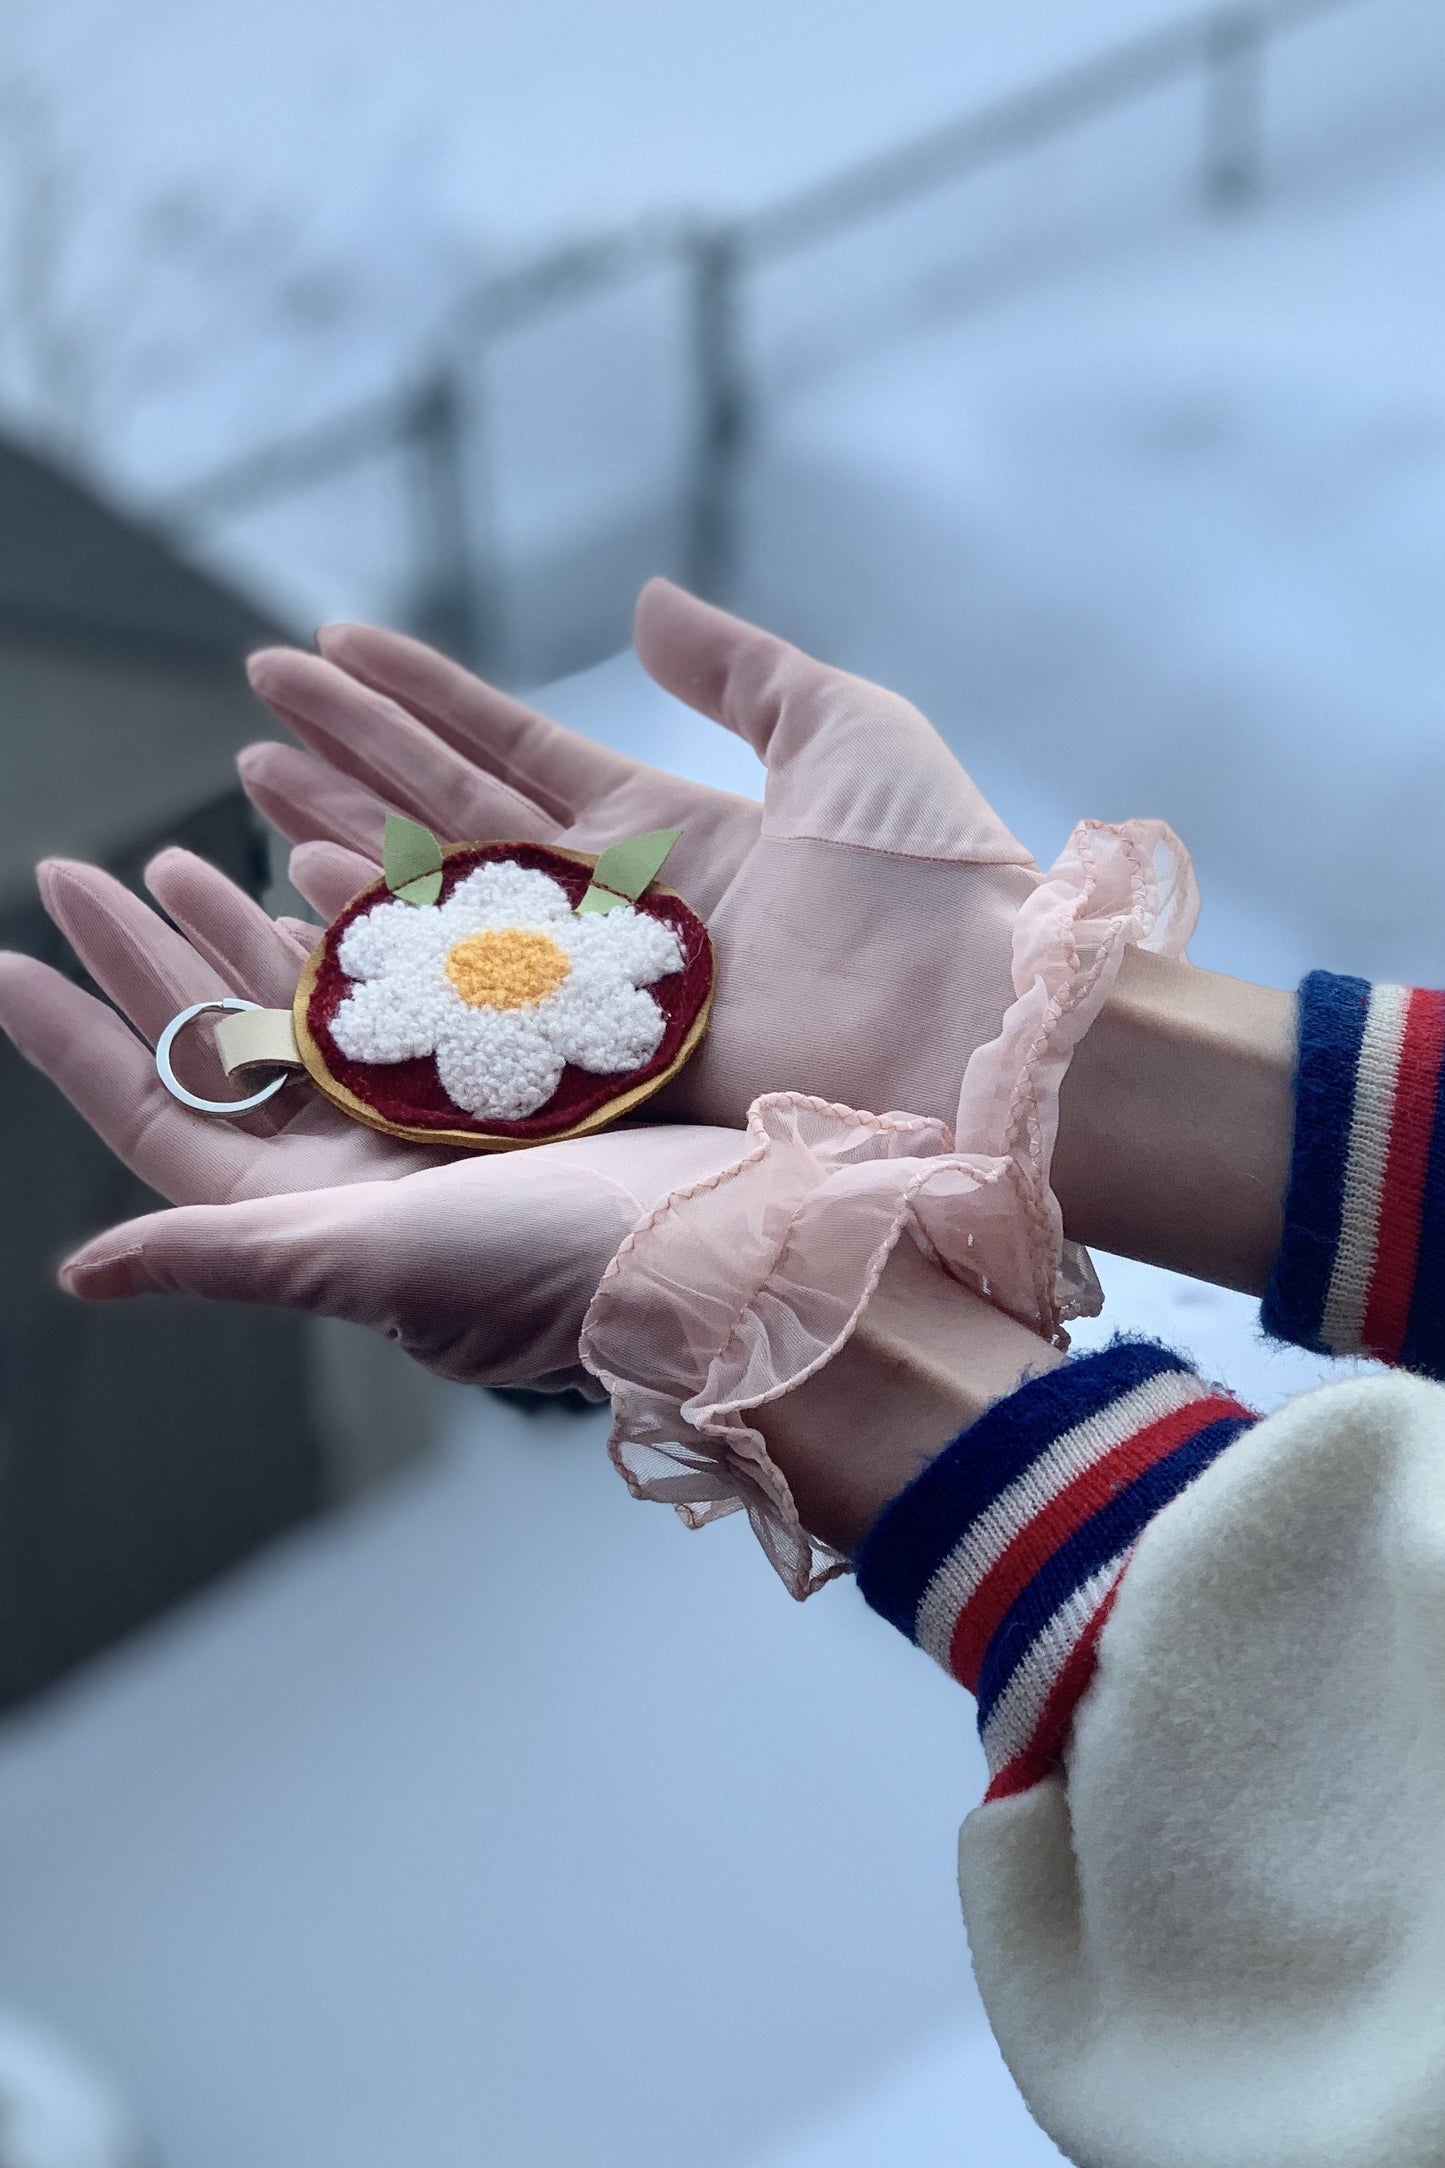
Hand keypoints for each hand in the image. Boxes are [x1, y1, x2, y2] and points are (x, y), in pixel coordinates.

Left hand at [0, 853, 745, 1391]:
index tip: (5, 959)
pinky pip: (400, 987)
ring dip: (238, 932)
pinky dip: (355, 926)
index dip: (75, 1039)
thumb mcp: (370, 1261)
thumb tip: (78, 1274)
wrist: (729, 1244)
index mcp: (308, 1217)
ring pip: (304, 1011)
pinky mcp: (503, 1075)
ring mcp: (428, 1120)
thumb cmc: (548, 1270)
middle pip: (220, 1050)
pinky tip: (319, 867)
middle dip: (147, 961)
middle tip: (82, 871)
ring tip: (186, 853)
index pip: (160, 1117)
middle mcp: (358, 1169)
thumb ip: (228, 1257)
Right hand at [241, 581, 1040, 1134]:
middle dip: (351, 755)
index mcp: (668, 830)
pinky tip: (303, 884)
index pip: (508, 750)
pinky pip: (462, 992)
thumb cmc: (932, 879)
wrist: (975, 1021)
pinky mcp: (586, 1062)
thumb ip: (737, 668)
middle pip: (450, 818)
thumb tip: (644, 602)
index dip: (417, 696)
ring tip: (253, 779)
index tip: (329, 644)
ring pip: (437, 898)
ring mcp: (591, 990)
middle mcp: (612, 910)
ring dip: (342, 833)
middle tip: (256, 697)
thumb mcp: (843, 733)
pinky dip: (383, 938)